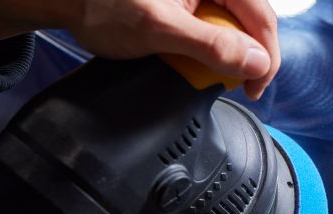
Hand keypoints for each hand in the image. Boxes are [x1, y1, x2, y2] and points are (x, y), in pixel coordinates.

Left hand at [0, 0, 280, 99]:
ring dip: (233, 52)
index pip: (262, 15)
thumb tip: (255, 62)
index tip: (255, 86)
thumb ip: (212, 45)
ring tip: (222, 75)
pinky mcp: (190, 3)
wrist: (67, 0)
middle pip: (253, 19)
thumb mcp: (160, 30)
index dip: (266, 55)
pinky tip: (204, 60)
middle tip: (242, 86)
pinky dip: (214, 46)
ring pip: (236, 23)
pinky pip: (216, 23)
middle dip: (251, 55)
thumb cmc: (102, 6)